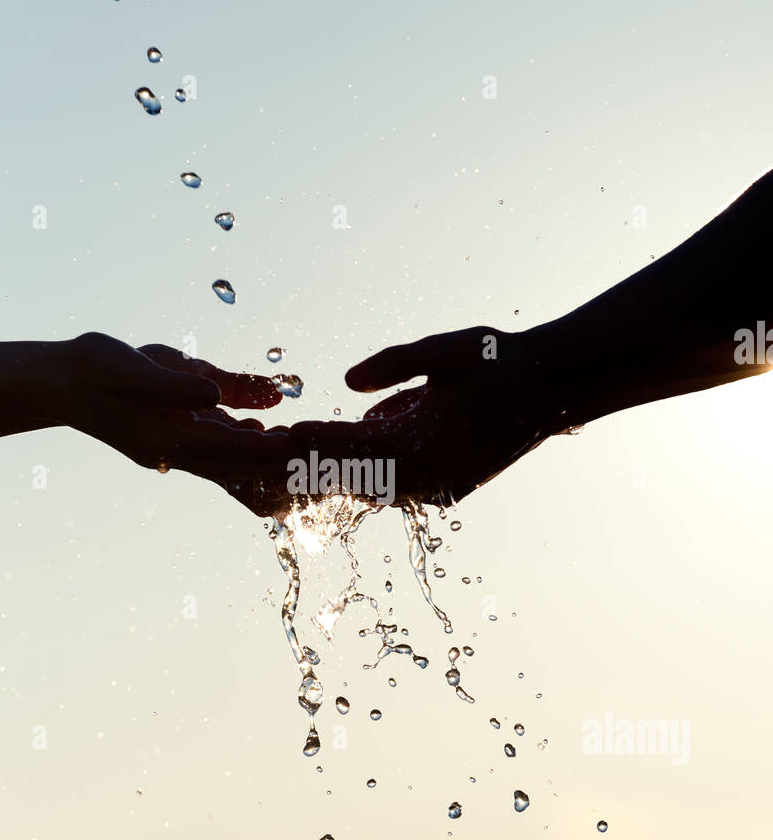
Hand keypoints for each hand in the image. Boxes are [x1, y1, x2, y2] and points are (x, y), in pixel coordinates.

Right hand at [58, 333, 292, 514]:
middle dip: (272, 459)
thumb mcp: (134, 368)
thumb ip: (175, 385)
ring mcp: (171, 444)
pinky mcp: (170, 431)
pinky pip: (213, 440)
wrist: (58, 380)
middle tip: (313, 450)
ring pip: (226, 457)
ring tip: (298, 439)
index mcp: (164, 438)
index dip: (265, 449)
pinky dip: (239, 436)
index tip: (299, 446)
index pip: (227, 450)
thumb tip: (215, 395)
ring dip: (260, 450)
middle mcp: (172, 449)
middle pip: (234, 464)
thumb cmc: (92, 369)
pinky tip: (261, 422)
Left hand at [287, 326, 564, 506]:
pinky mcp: (451, 487)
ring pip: (379, 486)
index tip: (288, 431)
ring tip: (310, 457)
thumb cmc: (500, 361)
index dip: (320, 438)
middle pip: (360, 475)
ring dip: (346, 471)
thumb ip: (394, 364)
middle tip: (284, 451)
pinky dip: (375, 474)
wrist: (555, 386)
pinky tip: (355, 461)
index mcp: (425, 443)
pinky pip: (401, 487)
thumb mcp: (445, 352)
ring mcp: (443, 486)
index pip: (356, 445)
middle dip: (323, 462)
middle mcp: (431, 475)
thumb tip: (348, 383)